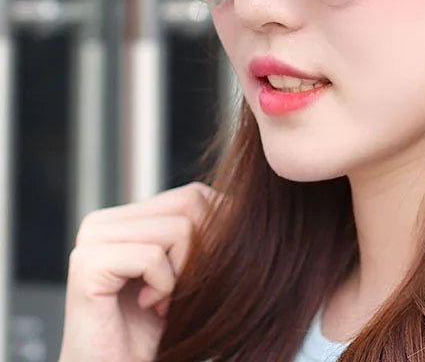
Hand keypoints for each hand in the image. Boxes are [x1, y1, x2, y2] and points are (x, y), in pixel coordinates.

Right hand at [58, 182, 216, 361]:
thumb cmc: (158, 330)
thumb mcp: (188, 268)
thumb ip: (202, 228)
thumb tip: (236, 201)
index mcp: (125, 217)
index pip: (194, 194)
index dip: (216, 233)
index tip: (199, 276)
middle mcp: (103, 222)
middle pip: (190, 203)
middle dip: (202, 252)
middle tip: (180, 293)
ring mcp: (91, 240)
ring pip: (178, 228)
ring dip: (184, 275)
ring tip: (161, 303)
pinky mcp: (87, 265)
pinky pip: (153, 257)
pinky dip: (164, 287)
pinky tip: (148, 308)